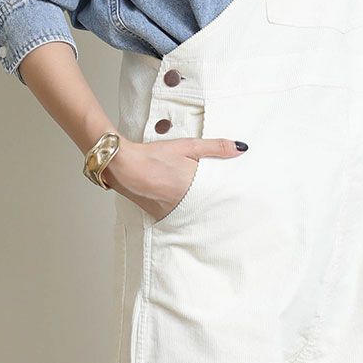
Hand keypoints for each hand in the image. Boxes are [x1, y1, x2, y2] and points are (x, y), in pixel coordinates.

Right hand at [103, 135, 247, 221]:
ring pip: (194, 214)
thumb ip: (215, 148)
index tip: (239, 198)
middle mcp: (185, 205)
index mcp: (195, 188)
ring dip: (199, 209)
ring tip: (202, 202)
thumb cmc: (153, 155)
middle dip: (215, 204)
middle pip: (208, 207)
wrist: (122, 166)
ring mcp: (172, 213)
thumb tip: (240, 148)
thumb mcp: (188, 146)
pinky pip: (178, 216)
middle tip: (228, 204)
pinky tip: (182, 203)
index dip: (228, 196)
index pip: (220, 196)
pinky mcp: (160, 216)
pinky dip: (183, 211)